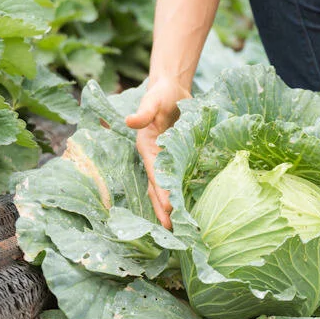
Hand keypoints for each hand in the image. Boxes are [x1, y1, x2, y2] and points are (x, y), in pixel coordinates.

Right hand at [124, 77, 191, 228]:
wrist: (172, 88)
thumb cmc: (161, 93)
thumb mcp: (152, 99)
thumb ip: (143, 112)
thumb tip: (129, 121)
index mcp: (147, 147)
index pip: (155, 174)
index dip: (161, 192)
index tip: (169, 209)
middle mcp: (154, 157)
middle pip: (157, 187)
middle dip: (163, 208)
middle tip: (171, 230)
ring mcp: (166, 159)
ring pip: (167, 187)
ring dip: (170, 206)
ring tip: (177, 227)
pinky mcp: (178, 156)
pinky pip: (178, 177)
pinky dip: (182, 192)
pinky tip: (190, 206)